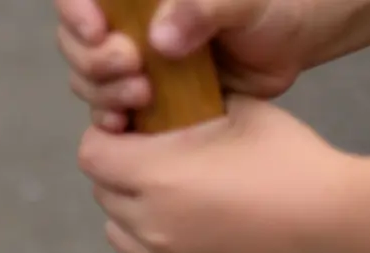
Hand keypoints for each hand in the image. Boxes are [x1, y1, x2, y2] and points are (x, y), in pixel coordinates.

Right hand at [56, 0, 310, 131]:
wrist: (293, 42)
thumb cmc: (269, 3)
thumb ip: (201, 9)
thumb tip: (160, 40)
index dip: (76, 11)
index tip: (96, 30)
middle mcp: (130, 22)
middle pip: (77, 41)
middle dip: (93, 59)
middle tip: (132, 66)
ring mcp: (139, 62)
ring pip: (90, 78)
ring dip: (102, 91)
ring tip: (141, 94)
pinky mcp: (155, 98)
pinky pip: (115, 110)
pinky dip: (111, 119)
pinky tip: (122, 124)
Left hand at [78, 96, 355, 252]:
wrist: (336, 231)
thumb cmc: (295, 165)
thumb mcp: (240, 113)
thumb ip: (190, 112)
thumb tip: (166, 109)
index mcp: (158, 175)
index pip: (92, 155)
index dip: (107, 139)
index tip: (128, 136)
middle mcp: (153, 226)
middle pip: (104, 196)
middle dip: (123, 176)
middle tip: (159, 167)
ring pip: (119, 237)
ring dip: (133, 217)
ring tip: (172, 204)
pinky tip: (180, 239)